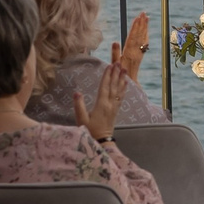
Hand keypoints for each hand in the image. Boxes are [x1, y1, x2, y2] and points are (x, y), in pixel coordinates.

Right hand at [83, 16, 151, 141]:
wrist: (102, 142)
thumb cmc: (89, 131)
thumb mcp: (81, 119)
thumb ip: (78, 106)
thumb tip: (77, 92)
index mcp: (101, 105)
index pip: (104, 87)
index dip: (106, 76)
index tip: (109, 66)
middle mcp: (110, 104)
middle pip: (113, 86)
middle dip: (115, 74)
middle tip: (118, 62)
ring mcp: (114, 107)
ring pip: (119, 90)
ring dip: (121, 78)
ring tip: (124, 69)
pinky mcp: (116, 110)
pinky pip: (121, 97)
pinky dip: (124, 88)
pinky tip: (126, 82)